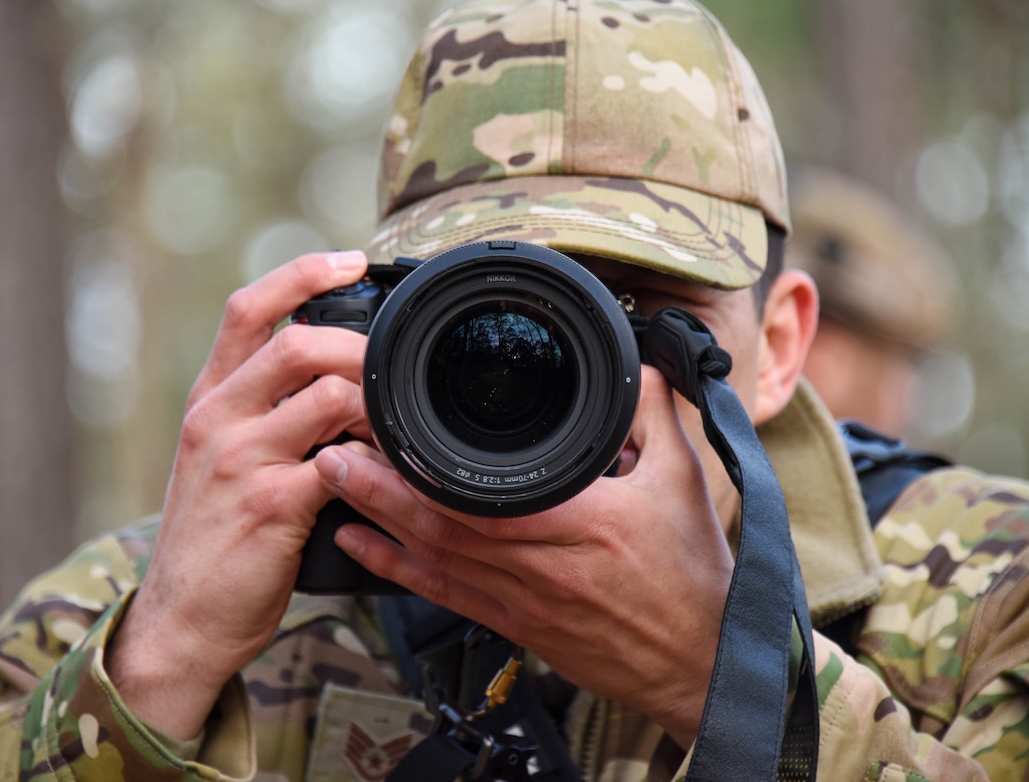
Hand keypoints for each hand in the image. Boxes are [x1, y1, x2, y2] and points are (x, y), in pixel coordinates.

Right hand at [108, 250, 370, 738]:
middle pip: (295, 342)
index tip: (353, 261)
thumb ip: (264, 413)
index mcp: (209, 400)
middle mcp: (218, 419)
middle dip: (360, 345)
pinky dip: (377, 461)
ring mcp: (241, 460)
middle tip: (397, 366)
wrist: (183, 619)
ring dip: (377, 404)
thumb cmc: (215, 539)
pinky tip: (392, 471)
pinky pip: (342, 463)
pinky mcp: (271, 505)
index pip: (247, 308)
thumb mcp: (221, 460)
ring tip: (399, 423)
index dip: (302, 273)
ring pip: (328, 396)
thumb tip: (338, 377)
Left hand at [315, 366, 733, 745]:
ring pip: (430, 558)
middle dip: (377, 486)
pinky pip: (443, 595)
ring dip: (375, 519)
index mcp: (580, 519)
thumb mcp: (686, 481)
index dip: (426, 467)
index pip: (483, 492)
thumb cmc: (693, 577)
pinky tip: (360, 547)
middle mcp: (540, 563)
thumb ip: (656, 415)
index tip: (390, 427)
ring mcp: (521, 599)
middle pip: (439, 523)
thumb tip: (640, 364)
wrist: (697, 662)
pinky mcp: (515, 625)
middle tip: (332, 447)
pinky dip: (395, 571)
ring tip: (331, 482)